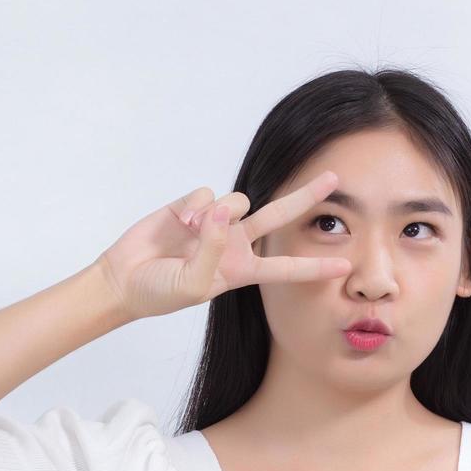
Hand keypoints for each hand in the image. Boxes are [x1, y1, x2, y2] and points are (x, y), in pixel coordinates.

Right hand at [93, 170, 351, 321]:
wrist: (125, 279)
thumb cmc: (161, 292)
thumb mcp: (194, 283)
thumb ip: (213, 249)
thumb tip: (223, 211)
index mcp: (242, 271)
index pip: (286, 269)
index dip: (314, 267)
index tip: (346, 267)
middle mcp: (235, 243)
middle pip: (279, 216)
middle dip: (305, 196)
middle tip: (333, 178)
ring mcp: (216, 222)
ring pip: (239, 200)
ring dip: (220, 214)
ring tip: (192, 233)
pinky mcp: (194, 205)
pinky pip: (208, 194)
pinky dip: (196, 207)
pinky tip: (181, 223)